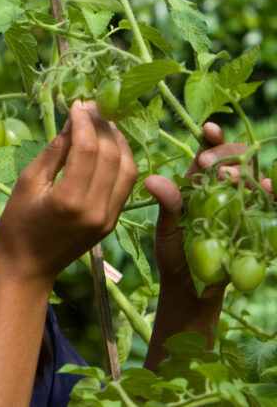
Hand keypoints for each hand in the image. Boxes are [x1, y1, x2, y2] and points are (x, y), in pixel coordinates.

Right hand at [0, 101, 137, 281]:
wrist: (29, 266)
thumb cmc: (18, 224)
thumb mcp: (27, 183)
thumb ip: (54, 153)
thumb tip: (72, 122)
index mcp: (69, 200)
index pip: (87, 149)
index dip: (84, 122)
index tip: (78, 104)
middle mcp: (96, 209)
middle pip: (111, 155)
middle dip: (103, 126)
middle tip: (92, 107)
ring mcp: (108, 217)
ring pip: (127, 168)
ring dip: (118, 141)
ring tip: (103, 122)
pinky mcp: (113, 221)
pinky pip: (126, 184)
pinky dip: (122, 160)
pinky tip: (110, 145)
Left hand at [144, 122, 252, 301]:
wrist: (192, 289)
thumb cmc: (174, 257)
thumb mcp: (166, 230)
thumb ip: (167, 205)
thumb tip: (152, 179)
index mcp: (197, 184)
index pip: (208, 153)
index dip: (212, 138)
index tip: (209, 129)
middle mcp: (222, 190)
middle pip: (234, 159)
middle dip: (226, 154)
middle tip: (211, 163)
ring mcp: (242, 205)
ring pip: (253, 176)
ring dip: (247, 170)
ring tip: (233, 176)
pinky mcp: (257, 223)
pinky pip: (268, 203)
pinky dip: (270, 192)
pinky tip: (266, 188)